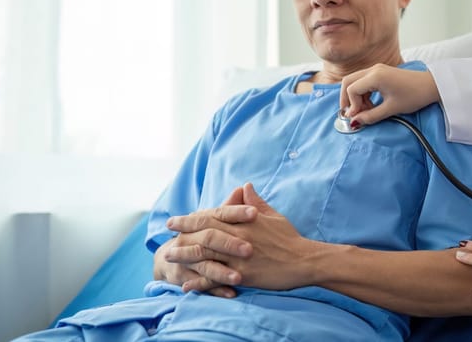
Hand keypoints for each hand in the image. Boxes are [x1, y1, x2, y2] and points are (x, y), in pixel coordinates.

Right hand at [153, 186, 255, 296]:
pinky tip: (232, 293)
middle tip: (249, 250)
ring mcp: (186, 258)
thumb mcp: (218, 220)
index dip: (237, 212)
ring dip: (222, 272)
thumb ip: (233, 206)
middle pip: (210, 238)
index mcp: (203, 220)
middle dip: (229, 244)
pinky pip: (202, 285)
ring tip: (239, 278)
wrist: (171, 256)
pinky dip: (216, 290)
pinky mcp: (185, 277)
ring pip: (205, 264)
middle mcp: (192, 237)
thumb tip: (247, 187)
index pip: (220, 213)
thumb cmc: (205, 235)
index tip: (255, 213)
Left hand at [167, 183, 328, 291]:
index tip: (176, 220)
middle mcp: (238, 237)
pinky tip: (186, 285)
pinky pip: (217, 278)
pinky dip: (200, 282)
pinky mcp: (243, 275)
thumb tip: (245, 185)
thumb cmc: (290, 237)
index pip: (211, 216)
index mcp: (244, 221)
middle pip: (203, 233)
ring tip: (169, 257)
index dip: (191, 218)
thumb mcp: (273, 215)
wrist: (304, 260)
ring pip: (205, 255)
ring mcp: (239, 257)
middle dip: (182, 234)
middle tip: (167, 236)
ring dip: (185, 255)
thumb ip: (255, 201)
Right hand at [339, 63, 439, 124]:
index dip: (352, 105)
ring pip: (355, 81)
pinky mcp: (381, 72)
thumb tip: (355, 122)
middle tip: (352, 114)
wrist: (431, 86)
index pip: (352, 89)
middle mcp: (373, 69)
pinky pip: (364, 81)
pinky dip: (363, 93)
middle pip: (348, 81)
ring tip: (366, 111)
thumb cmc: (414, 96)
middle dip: (347, 98)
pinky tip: (371, 104)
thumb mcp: (392, 109)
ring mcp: (377, 69)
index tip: (358, 117)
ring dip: (356, 96)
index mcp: (375, 76)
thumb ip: (371, 116)